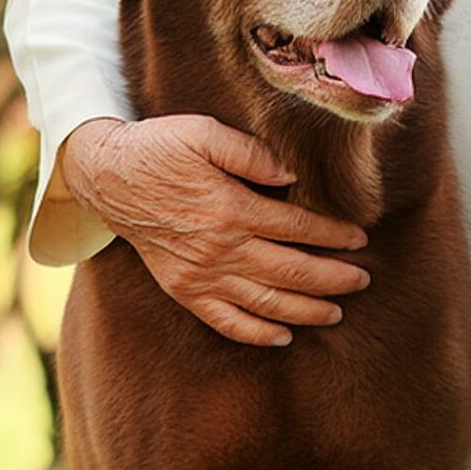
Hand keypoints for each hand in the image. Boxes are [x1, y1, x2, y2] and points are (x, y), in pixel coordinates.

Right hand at [58, 116, 369, 346]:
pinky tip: (283, 337)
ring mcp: (201, 276)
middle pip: (291, 273)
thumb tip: (291, 176)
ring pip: (266, 304)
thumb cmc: (159, 148)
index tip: (358, 239)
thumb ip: (251, 152)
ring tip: (337, 313)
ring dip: (307, 311)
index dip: (333, 236)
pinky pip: (226, 322)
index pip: (297, 229)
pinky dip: (256, 334)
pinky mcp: (184, 291)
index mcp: (231, 209)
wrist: (107, 177)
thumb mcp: (204, 132)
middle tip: (363, 280)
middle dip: (333, 279)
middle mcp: (220, 250)